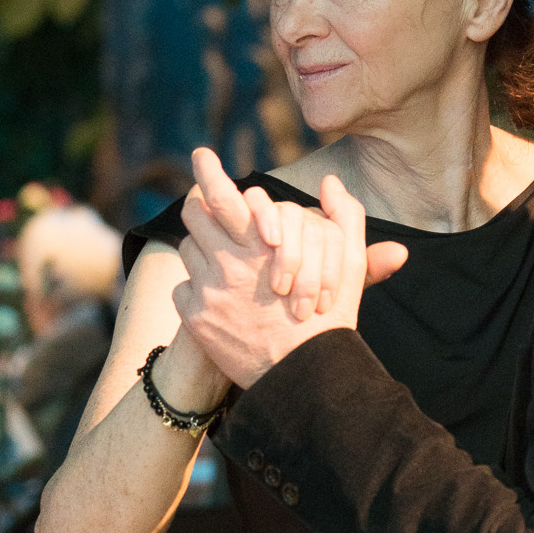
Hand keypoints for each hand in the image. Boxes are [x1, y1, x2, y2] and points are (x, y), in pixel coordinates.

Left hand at [172, 150, 407, 388]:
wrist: (305, 377)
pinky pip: (183, 289)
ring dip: (203, 250)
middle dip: (199, 206)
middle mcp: (229, 261)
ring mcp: (209, 290)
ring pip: (188, 250)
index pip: (222, 194)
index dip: (208, 171)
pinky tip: (217, 300)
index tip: (201, 155)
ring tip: (222, 263)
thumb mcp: (350, 266)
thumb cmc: (329, 321)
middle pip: (194, 216)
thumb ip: (347, 217)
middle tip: (204, 206)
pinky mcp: (196, 317)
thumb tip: (331, 182)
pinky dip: (197, 290)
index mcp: (263, 244)